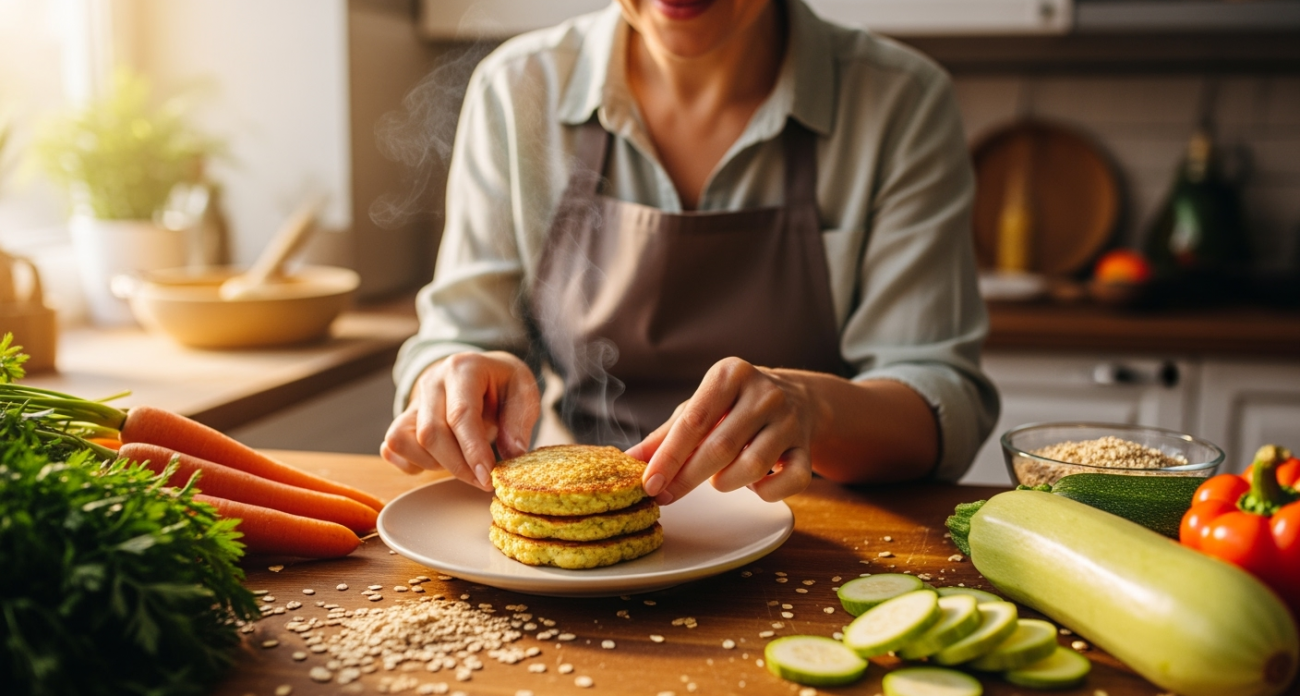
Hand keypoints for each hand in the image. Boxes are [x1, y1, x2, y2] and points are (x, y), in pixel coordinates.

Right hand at [381, 351, 539, 490]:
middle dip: (458, 466)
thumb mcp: (523, 391)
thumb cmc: (502, 384)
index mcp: (463, 369)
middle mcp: (431, 382)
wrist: (480, 372)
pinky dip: (415, 464)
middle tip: (484, 482)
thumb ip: (519, 421)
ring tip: (465, 461)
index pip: (460, 413)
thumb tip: (513, 454)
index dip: (472, 449)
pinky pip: (394, 448)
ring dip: (437, 464)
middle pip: (430, 433)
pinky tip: (442, 460)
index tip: (487, 477)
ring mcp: (412, 401)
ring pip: (406, 442)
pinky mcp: (401, 419)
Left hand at [627, 357, 815, 504]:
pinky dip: (767, 493)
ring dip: (726, 483)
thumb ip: (666, 435)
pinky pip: (791, 481)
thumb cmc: (734, 406)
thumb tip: (628, 461)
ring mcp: (790, 420)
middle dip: (688, 478)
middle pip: (720, 448)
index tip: (649, 483)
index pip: (693, 421)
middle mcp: (764, 394)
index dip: (669, 457)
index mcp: (731, 375)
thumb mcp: (700, 408)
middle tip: (667, 496)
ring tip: (717, 480)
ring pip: (753, 467)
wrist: (799, 397)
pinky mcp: (807, 447)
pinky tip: (754, 485)